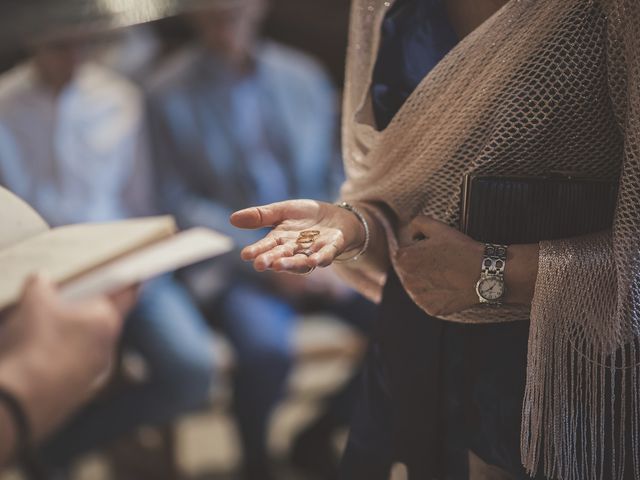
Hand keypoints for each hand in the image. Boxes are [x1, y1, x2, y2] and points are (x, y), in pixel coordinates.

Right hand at [0, 276, 127, 441]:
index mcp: (106, 320)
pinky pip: (69, 371)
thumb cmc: (34, 345)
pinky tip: (34, 363)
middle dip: (81, 313)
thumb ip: (41, 285)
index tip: (135, 278)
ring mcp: (94, 374)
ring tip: (37, 337)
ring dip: (69, 341)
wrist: (18, 403)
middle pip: (99, 322)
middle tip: (57, 306)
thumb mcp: (32, 302)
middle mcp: (107, 347)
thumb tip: (42, 280)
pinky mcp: (77, 396)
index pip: (127, 295)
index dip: (129, 284)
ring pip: (84, 348)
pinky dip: (56, 364)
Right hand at [230, 200, 364, 273]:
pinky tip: (313, 261)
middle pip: (282, 256)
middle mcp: (296, 250)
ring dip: (291, 264)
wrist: (337, 217)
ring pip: (301, 261)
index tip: (245, 255)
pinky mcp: (332, 248)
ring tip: (279, 266)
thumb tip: (232, 219)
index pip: (267, 246)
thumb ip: (261, 216)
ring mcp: (314, 251)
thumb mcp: (282, 211)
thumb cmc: (307, 217)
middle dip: (271, 260)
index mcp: (281, 240)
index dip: (257, 251)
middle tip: (259, 264)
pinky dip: (320, 259)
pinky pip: (326, 256)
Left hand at [395, 216, 483, 315]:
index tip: (434, 251)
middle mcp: (406, 281)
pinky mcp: (431, 309)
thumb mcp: (437, 227)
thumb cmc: (460, 248)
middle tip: (442, 263)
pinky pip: (429, 301)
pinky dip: (437, 296)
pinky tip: (449, 287)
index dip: (419, 251)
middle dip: (421, 267)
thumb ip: (417, 223)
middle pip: (409, 272)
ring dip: (427, 282)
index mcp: (403, 260)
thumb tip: (411, 233)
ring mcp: (418, 297)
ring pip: (418, 288)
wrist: (484, 272)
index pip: (404, 255)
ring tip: (446, 275)